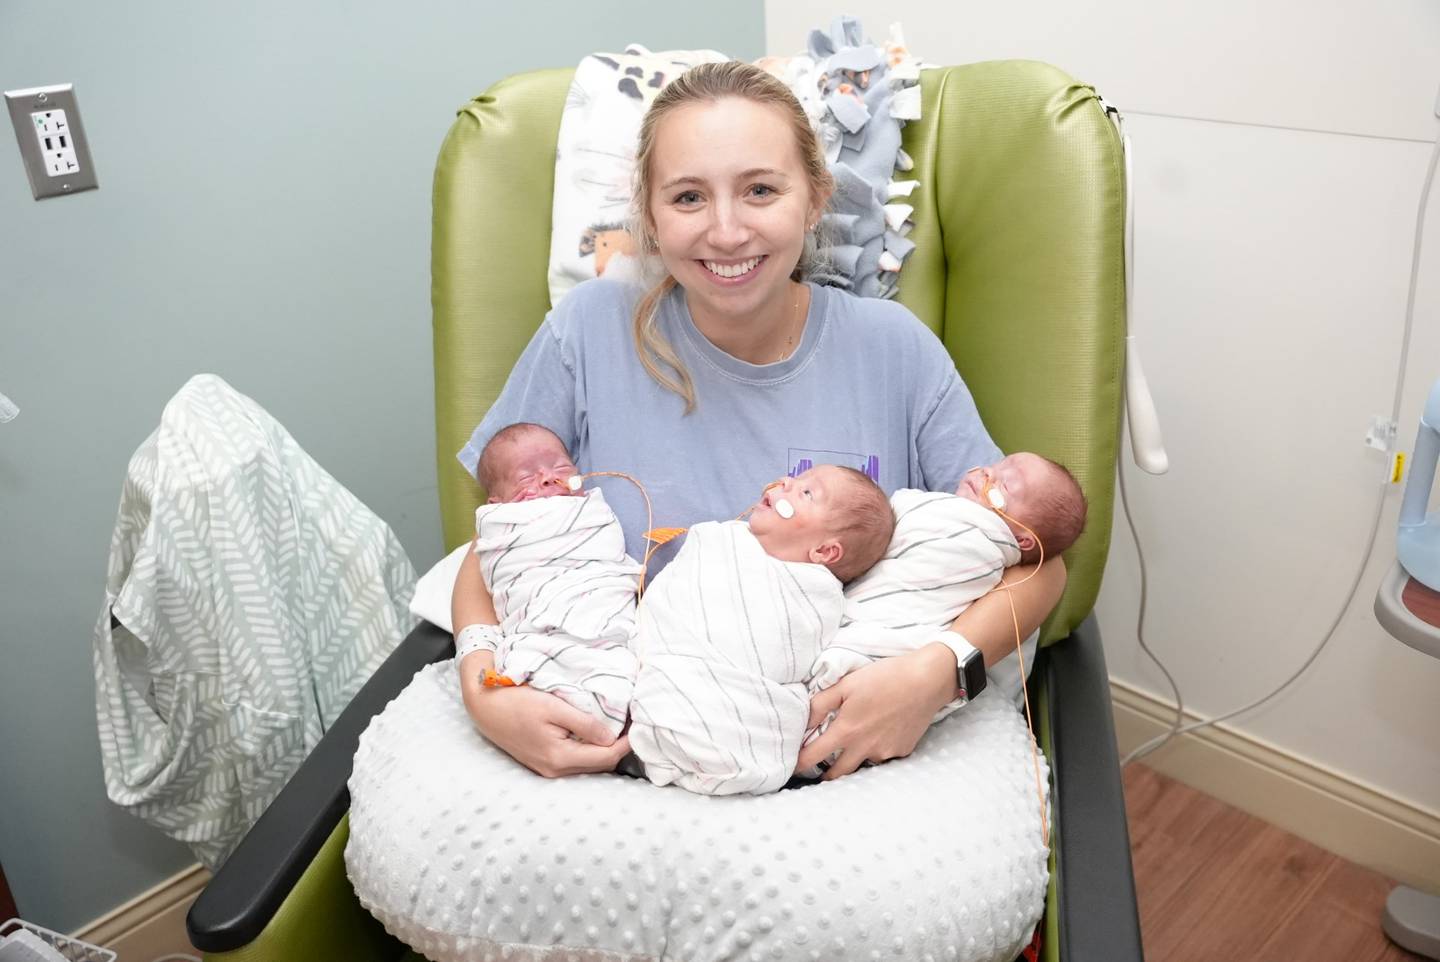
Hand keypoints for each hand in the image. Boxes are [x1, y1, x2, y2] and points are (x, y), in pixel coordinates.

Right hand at [467, 680, 630, 777]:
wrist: (484, 707)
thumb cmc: (516, 702)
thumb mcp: (553, 707)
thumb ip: (584, 724)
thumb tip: (612, 738)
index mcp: (559, 758)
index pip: (606, 757)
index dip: (627, 743)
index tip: (639, 726)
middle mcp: (555, 770)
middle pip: (600, 765)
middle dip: (619, 747)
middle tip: (632, 725)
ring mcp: (548, 769)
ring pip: (589, 764)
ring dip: (605, 749)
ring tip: (619, 727)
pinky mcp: (544, 762)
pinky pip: (576, 761)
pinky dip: (590, 750)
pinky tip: (596, 734)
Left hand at [794, 644, 954, 779]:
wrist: (926, 680)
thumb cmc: (885, 677)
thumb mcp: (847, 684)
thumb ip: (821, 704)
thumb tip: (803, 721)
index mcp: (847, 730)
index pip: (813, 756)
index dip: (798, 764)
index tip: (791, 767)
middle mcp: (864, 748)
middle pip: (837, 774)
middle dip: (825, 775)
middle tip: (818, 770)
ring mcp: (885, 752)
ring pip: (862, 764)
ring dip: (853, 759)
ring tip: (855, 743)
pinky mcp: (902, 751)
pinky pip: (883, 756)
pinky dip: (877, 748)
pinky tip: (882, 731)